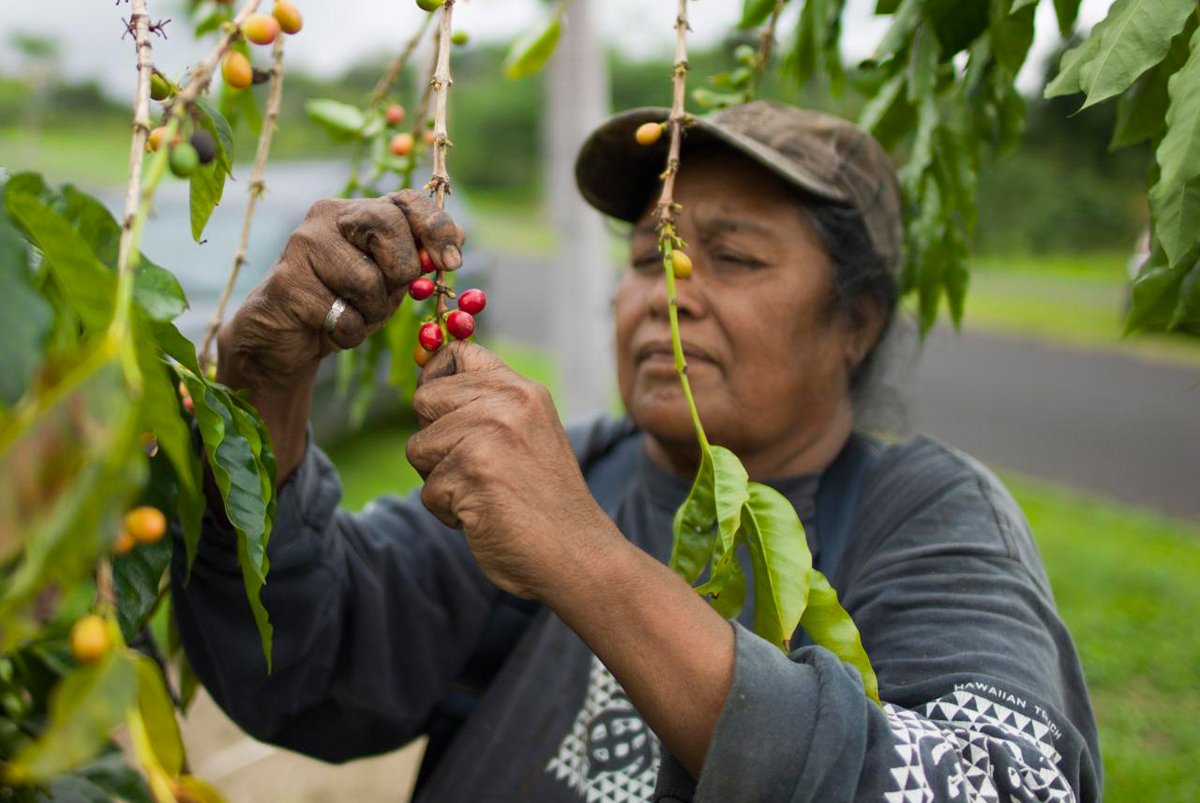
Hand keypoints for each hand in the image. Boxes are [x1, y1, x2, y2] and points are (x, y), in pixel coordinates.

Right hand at [217, 191, 464, 385]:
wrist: (286, 337)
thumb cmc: (345, 303)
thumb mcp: (389, 280)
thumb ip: (417, 260)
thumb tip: (456, 242)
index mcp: (359, 210)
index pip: (407, 200)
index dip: (436, 228)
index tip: (453, 262)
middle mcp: (328, 216)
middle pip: (388, 227)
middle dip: (401, 272)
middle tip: (387, 295)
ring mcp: (301, 244)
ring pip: (367, 280)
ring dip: (372, 313)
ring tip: (352, 314)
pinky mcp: (287, 282)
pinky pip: (344, 316)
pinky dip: (349, 334)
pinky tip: (330, 328)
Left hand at [405, 342, 618, 598]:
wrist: (578, 554)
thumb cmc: (543, 500)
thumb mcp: (528, 432)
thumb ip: (488, 405)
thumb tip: (426, 387)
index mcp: (522, 389)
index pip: (456, 353)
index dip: (436, 379)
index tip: (444, 411)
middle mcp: (507, 403)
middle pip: (424, 400)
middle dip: (435, 440)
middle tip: (475, 467)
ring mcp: (490, 436)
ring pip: (418, 448)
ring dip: (440, 480)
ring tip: (484, 493)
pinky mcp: (473, 473)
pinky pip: (427, 491)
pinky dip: (448, 512)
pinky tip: (486, 516)